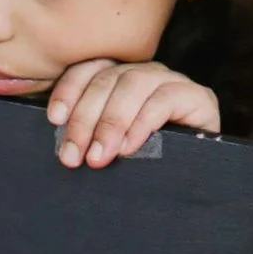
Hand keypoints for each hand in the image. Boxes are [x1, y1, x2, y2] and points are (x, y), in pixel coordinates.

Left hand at [44, 58, 219, 170]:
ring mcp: (173, 83)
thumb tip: (56, 132)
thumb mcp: (109, 147)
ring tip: (98, 156)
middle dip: (85, 118)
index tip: (55, 118)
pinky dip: (141, 123)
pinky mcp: (198, 98)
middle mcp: (146, 74)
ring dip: (111, 122)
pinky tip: (127, 148)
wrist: (194, 184)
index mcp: (122, 79)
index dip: (70, 89)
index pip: (91, 69)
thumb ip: (87, 134)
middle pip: (108, 79)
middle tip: (73, 155)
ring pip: (134, 84)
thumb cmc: (146, 168)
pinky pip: (164, 100)